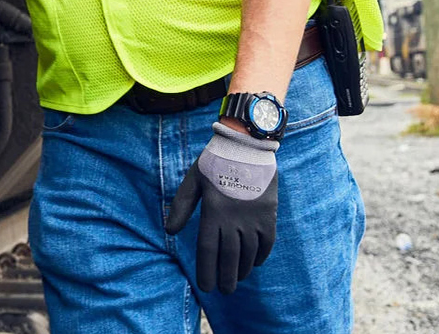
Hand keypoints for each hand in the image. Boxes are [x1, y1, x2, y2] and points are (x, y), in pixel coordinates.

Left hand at [165, 123, 279, 293]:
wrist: (247, 146)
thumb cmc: (214, 161)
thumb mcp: (193, 180)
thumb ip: (182, 206)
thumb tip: (170, 231)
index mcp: (213, 212)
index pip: (209, 250)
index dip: (207, 271)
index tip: (206, 288)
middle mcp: (234, 219)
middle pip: (230, 257)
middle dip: (226, 278)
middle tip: (223, 291)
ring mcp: (254, 218)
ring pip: (249, 253)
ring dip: (242, 269)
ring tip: (236, 280)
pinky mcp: (269, 214)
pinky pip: (267, 242)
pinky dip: (261, 255)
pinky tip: (254, 263)